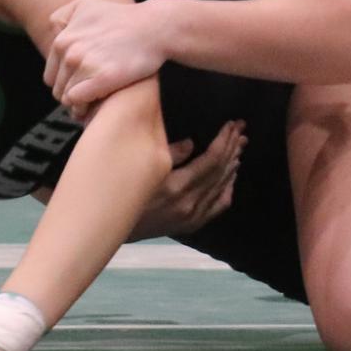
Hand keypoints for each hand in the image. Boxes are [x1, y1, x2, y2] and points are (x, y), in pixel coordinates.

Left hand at [45, 0, 168, 107]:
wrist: (155, 28)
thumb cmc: (124, 18)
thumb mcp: (87, 5)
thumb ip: (63, 16)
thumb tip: (54, 33)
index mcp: (62, 39)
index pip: (51, 75)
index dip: (66, 82)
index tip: (83, 83)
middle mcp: (69, 51)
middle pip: (57, 88)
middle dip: (72, 93)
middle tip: (92, 92)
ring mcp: (85, 65)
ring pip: (66, 97)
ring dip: (79, 103)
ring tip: (96, 99)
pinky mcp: (101, 78)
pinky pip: (77, 102)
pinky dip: (84, 107)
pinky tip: (98, 102)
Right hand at [131, 121, 245, 239]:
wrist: (110, 226)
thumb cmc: (121, 191)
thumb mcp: (141, 168)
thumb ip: (167, 155)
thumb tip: (191, 143)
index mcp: (176, 186)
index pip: (211, 159)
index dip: (224, 140)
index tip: (232, 124)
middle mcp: (188, 203)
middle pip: (220, 171)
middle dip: (232, 147)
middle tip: (241, 130)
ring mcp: (191, 217)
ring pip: (221, 187)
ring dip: (232, 165)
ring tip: (239, 146)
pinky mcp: (189, 225)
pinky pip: (217, 207)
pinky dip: (227, 189)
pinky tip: (231, 177)